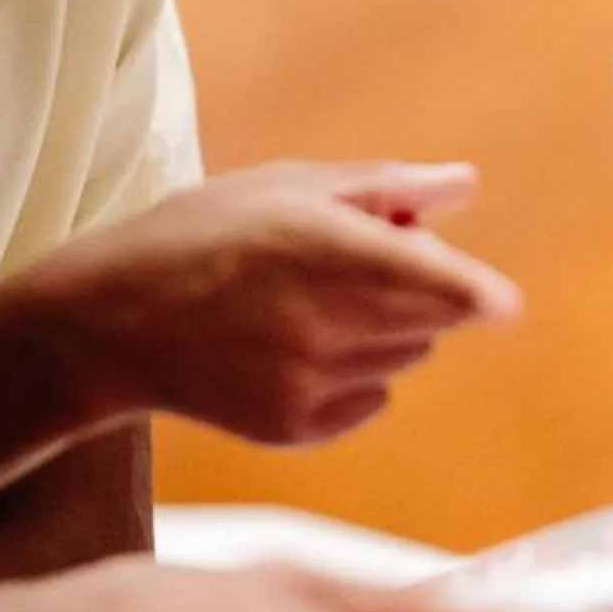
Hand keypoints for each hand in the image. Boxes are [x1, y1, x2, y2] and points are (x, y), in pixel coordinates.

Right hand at [24, 162, 522, 443]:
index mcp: (330, 249)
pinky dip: (356, 379)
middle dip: (421, 291)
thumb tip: (463, 185)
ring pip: (405, 360)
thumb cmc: (202, 234)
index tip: (501, 305)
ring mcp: (311, 380)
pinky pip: (370, 402)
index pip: (446, 287)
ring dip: (388, 333)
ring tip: (315, 305)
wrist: (111, 321)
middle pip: (433, 321)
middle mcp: (327, 321)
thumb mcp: (288, 187)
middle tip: (358, 266)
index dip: (480, 296)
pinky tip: (296, 349)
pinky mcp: (295, 426)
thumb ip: (386, 187)